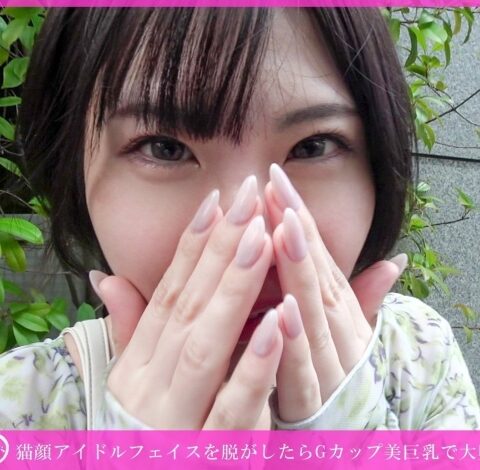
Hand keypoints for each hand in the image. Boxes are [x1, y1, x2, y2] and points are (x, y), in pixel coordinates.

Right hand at [91, 176, 282, 428]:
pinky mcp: (206, 453)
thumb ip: (128, 329)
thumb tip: (105, 276)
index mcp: (140, 361)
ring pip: (207, 342)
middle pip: (190, 304)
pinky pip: (233, 405)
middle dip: (221, 249)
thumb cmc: (144, 434)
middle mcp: (151, 381)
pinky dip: (252, 363)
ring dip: (235, 289)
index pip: (170, 291)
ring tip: (261, 238)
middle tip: (248, 198)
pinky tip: (276, 322)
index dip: (192, 245)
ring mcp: (175, 416)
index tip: (217, 201)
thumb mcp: (131, 382)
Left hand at [264, 164, 405, 421]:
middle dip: (296, 230)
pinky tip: (285, 310)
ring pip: (312, 315)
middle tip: (276, 187)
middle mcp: (338, 334)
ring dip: (299, 272)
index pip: (317, 258)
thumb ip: (363, 299)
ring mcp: (328, 367)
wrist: (349, 447)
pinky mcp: (313, 406)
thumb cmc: (341, 379)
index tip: (276, 181)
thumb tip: (392, 261)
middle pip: (314, 276)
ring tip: (283, 229)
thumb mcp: (350, 336)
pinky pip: (302, 372)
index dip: (298, 218)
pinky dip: (295, 341)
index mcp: (338, 315)